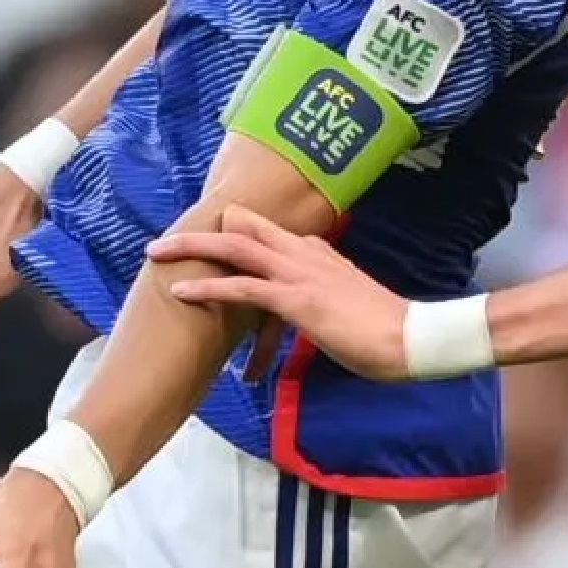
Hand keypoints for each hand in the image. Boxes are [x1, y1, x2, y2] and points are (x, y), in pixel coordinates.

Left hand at [149, 206, 408, 380]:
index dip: (233, 234)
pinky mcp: (295, 300)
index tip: (204, 237)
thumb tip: (307, 306)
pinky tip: (180, 291)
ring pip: (235, 249)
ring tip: (157, 253)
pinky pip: (242, 289)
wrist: (410, 338)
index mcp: (319, 253)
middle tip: (164, 239)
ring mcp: (299, 274)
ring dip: (193, 249)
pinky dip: (208, 288)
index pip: (269, 234)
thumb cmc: (384, 330)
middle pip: (244, 229)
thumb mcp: (347, 302)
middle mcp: (306, 253)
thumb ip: (322, 297)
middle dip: (201, 232)